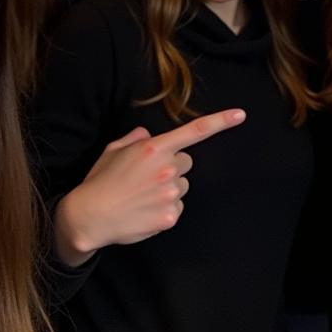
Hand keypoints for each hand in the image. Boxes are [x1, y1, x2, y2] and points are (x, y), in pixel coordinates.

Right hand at [53, 108, 245, 265]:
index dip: (221, 121)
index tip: (241, 115)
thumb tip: (149, 135)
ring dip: (168, 189)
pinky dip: (163, 210)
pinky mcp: (169, 217)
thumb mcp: (115, 149)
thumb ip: (137, 138)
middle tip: (147, 177)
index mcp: (155, 147)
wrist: (89, 216)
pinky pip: (176, 208)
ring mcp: (170, 194)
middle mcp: (167, 168)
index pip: (195, 131)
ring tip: (142, 195)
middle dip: (172, 166)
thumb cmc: (101, 180)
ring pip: (182, 187)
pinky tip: (143, 211)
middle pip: (186, 162)